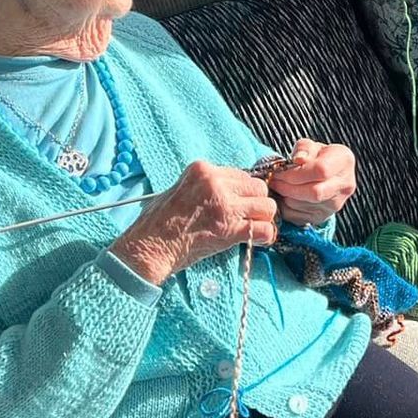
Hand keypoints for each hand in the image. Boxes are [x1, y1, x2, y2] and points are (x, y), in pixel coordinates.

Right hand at [110, 161, 278, 285]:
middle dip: (256, 203)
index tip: (239, 203)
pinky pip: (266, 229)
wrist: (149, 247)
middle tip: (248, 217)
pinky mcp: (230, 229)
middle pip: (258, 187)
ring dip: (263, 218)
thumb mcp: (179, 189)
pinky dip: (266, 236)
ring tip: (252, 228)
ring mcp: (224, 206)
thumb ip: (205, 186)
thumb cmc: (158, 222)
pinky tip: (258, 240)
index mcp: (202, 170)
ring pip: (267, 206)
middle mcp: (216, 183)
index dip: (243, 192)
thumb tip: (229, 191)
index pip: (241, 174)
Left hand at [266, 140, 356, 227]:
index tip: (279, 171)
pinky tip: (283, 196)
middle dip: (288, 187)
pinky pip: (299, 217)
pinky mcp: (323, 217)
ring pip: (304, 205)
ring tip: (278, 187)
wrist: (325, 174)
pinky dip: (286, 207)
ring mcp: (336, 204)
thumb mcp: (310, 146)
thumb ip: (304, 148)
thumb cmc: (316, 156)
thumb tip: (299, 159)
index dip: (297, 172)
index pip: (321, 170)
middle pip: (315, 192)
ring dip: (285, 197)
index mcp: (344, 161)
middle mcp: (345, 185)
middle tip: (274, 180)